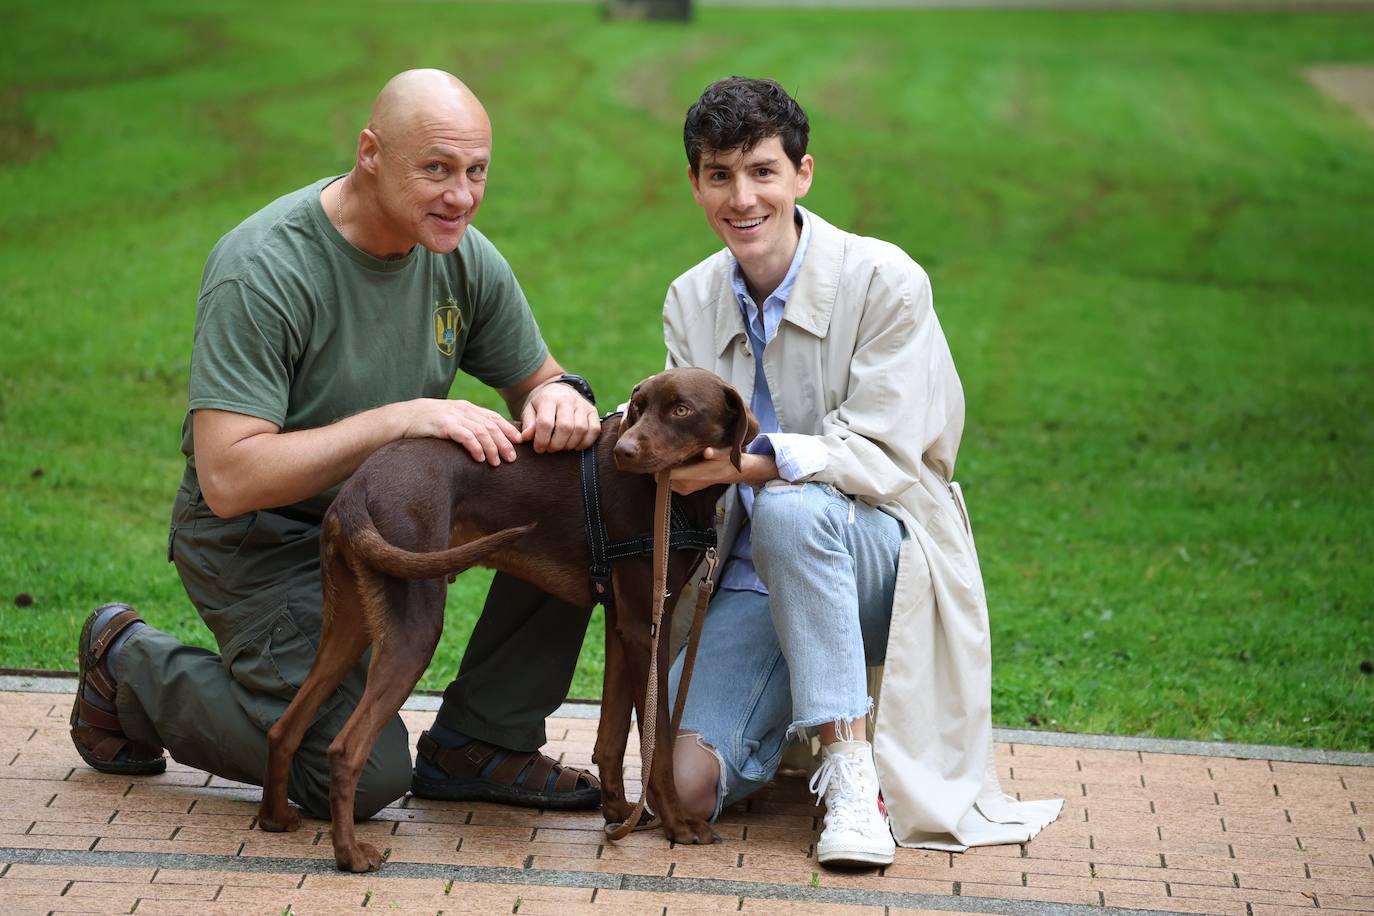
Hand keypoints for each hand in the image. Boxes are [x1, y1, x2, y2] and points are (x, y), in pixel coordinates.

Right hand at [397, 398, 521, 465]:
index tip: (519, 441)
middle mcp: (463, 410)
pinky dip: (475, 447)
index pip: (493, 417)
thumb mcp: (450, 420)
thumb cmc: (426, 423)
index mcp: (466, 408)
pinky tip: (480, 458)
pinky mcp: (443, 425)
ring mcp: (453, 416)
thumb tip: (485, 440)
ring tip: (497, 462)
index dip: (508, 429)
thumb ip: (466, 425)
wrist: (400, 418)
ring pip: (481, 431)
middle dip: (504, 442)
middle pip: (491, 425)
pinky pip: (465, 436)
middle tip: (513, 458)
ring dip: (492, 447)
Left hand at [520, 380, 600, 452]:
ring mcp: (583, 404)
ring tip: (561, 446)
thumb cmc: (541, 404)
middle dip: (556, 444)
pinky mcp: (593, 410)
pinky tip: (575, 445)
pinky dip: (586, 442)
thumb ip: (528, 423)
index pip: (546, 423)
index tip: (539, 449)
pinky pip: (595, 430)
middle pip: (565, 428)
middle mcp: (568, 399)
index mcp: (549, 398)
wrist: (558, 390)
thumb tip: (526, 437)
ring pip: (581, 430)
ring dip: (570, 445)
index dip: (542, 440)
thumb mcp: (529, 410)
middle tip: (550, 449)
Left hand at [670, 448, 774, 495]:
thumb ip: (716, 453)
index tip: (660, 453)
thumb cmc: (726, 461)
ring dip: (665, 469)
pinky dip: (669, 474)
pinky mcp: (683, 490)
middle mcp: (687, 485)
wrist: (730, 473)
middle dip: (662, 465)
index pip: (668, 474)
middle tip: (666, 452)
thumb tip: (708, 452)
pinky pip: (668, 482)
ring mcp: (684, 489)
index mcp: (695, 475)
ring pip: (663, 480)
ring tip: (673, 457)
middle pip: (661, 477)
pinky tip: (677, 464)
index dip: (661, 464)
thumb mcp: (725, 454)